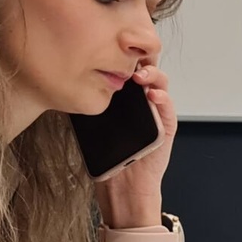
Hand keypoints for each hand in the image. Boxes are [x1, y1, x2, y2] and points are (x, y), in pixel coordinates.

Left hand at [96, 62, 176, 228]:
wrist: (124, 188)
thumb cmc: (110, 160)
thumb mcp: (94, 129)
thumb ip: (91, 108)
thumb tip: (72, 89)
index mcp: (125, 101)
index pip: (126, 72)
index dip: (123, 60)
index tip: (112, 52)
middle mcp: (142, 103)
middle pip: (146, 73)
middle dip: (140, 62)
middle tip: (129, 62)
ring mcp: (157, 113)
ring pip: (160, 85)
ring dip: (154, 76)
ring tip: (142, 76)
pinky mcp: (167, 126)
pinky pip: (169, 108)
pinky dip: (164, 99)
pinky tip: (153, 95)